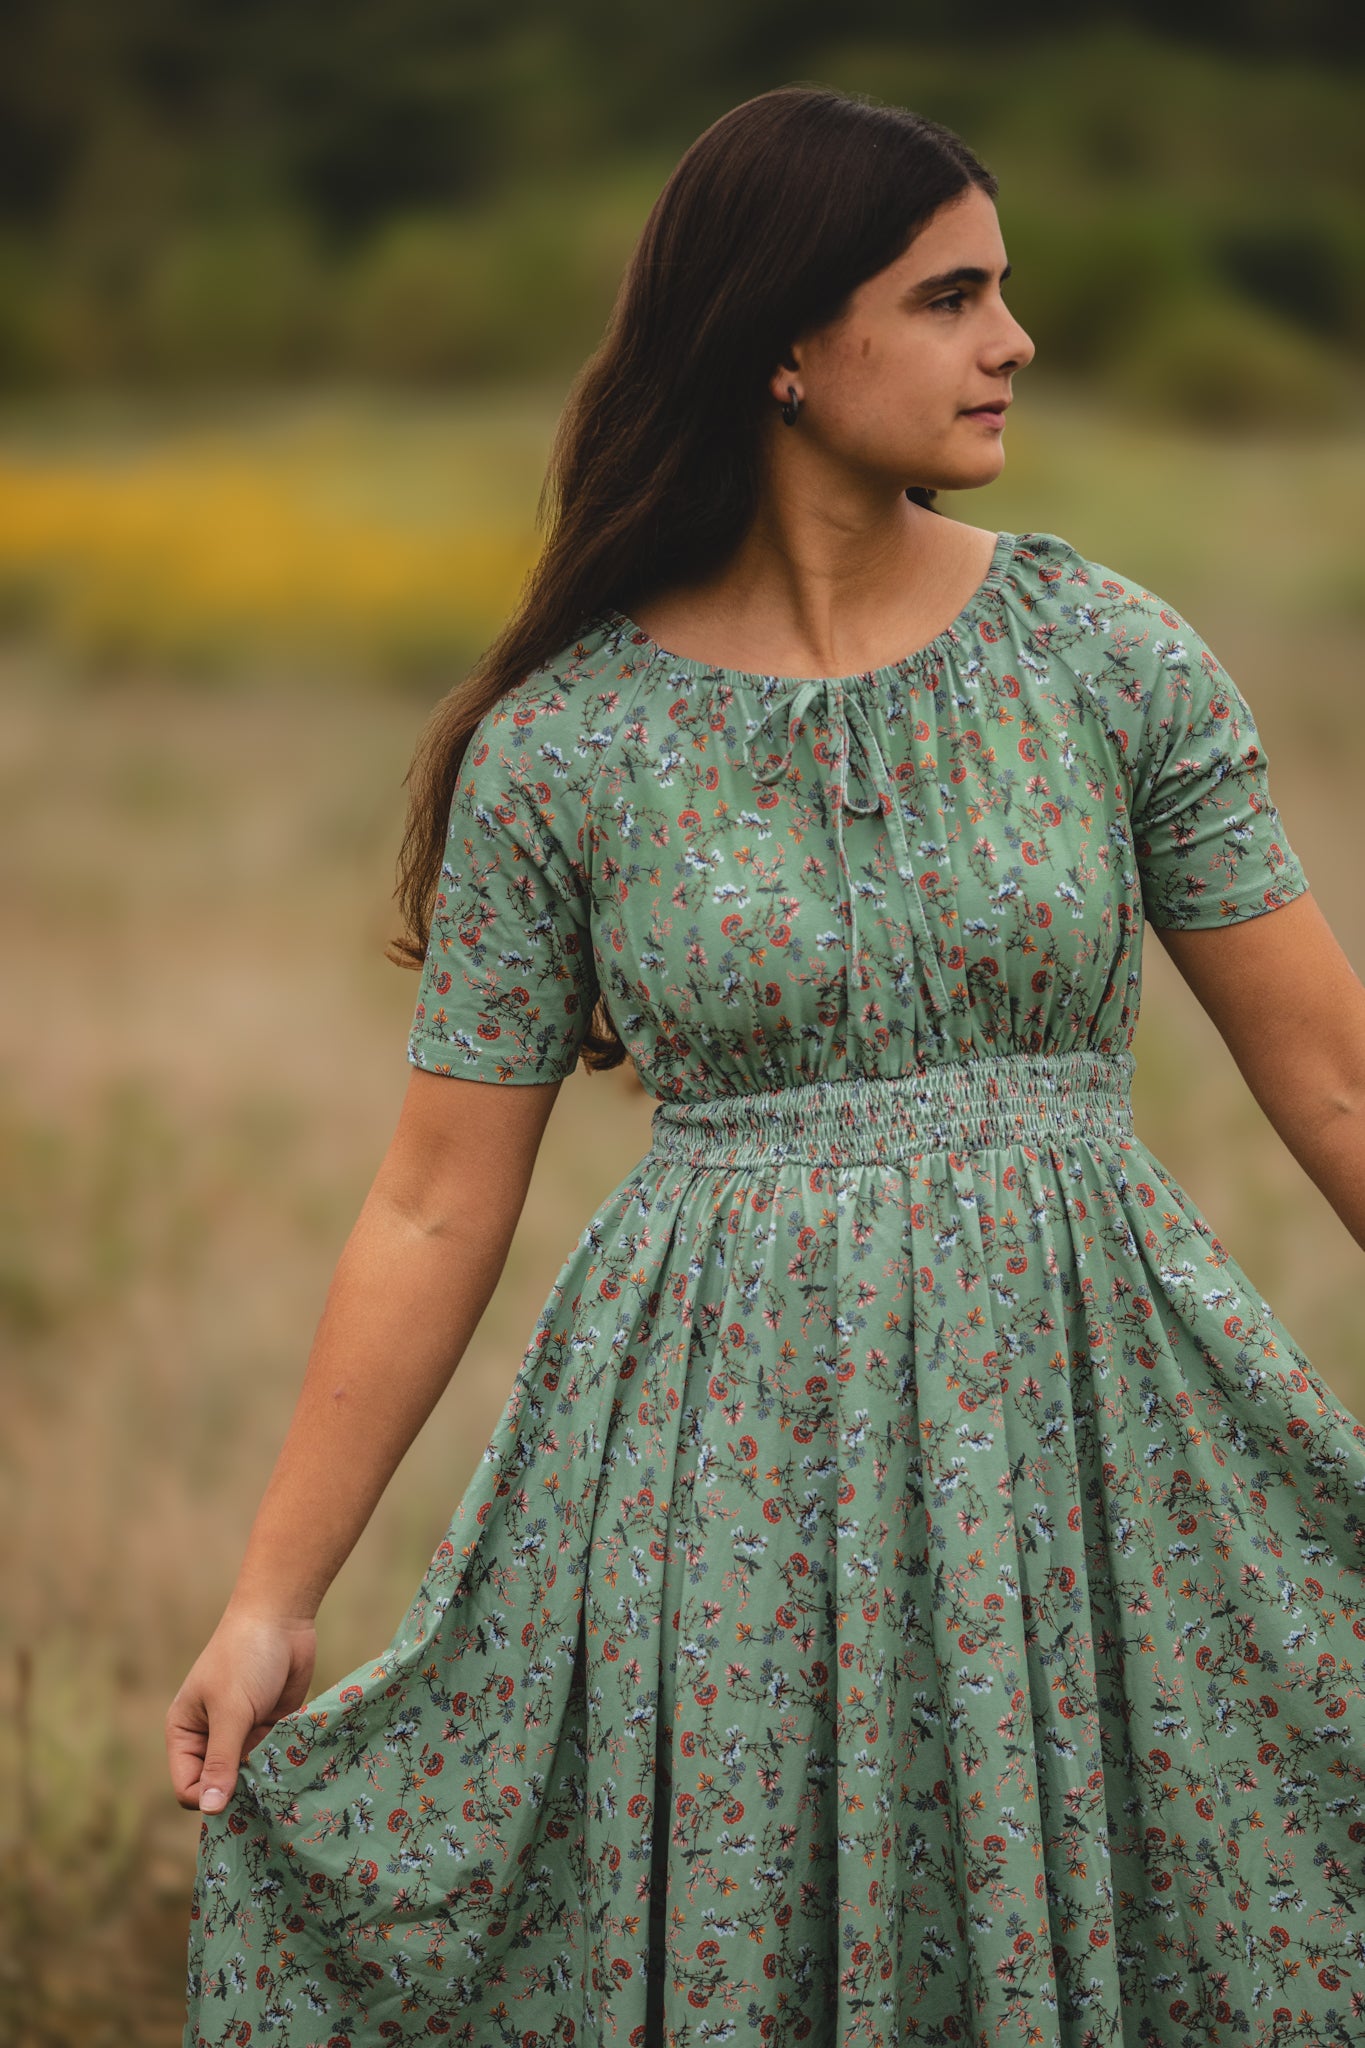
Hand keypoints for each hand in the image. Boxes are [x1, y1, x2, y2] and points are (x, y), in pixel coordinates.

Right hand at [165, 1606, 317, 1813]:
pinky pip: (272, 1761)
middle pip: (220, 1787)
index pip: (188, 1787)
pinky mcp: (270, 1728)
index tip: (241, 1794)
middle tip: (268, 1795)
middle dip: (242, 1793)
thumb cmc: (245, 1658)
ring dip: (265, 1780)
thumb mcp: (231, 1710)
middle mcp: (211, 1739)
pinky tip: (298, 1766)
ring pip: (249, 1777)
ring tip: (286, 1780)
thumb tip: (211, 1810)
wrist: (281, 1618)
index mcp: (185, 1733)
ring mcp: (242, 1734)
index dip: (210, 1798)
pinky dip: (283, 1765)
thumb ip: (222, 1760)